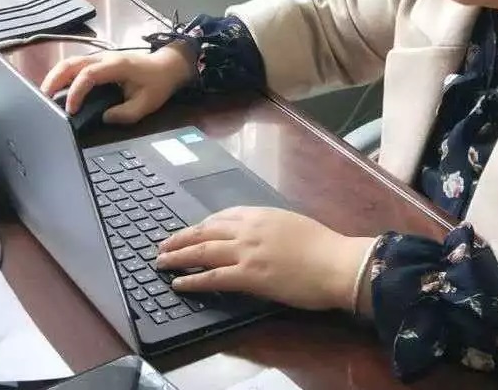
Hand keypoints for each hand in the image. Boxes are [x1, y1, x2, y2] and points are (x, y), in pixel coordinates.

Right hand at [39, 45, 194, 123]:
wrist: (167, 66)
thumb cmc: (157, 83)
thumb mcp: (147, 103)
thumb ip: (126, 113)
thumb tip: (103, 118)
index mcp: (117, 65)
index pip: (89, 74)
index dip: (76, 92)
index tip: (70, 110)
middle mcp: (105, 58)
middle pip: (72, 63)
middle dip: (54, 80)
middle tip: (41, 100)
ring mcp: (100, 58)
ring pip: (70, 62)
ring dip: (54, 77)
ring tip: (43, 96)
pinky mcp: (97, 62)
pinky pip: (75, 66)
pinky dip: (61, 76)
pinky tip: (55, 90)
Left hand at [155, 207, 375, 311]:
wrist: (336, 262)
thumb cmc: (323, 245)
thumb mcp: (292, 224)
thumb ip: (270, 226)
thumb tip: (259, 233)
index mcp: (261, 214)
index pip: (222, 216)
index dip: (202, 225)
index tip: (191, 230)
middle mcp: (249, 229)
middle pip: (205, 231)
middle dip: (181, 237)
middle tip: (163, 244)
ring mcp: (247, 251)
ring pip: (203, 251)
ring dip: (178, 256)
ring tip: (162, 262)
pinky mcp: (249, 276)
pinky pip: (212, 277)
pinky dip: (192, 279)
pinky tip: (179, 283)